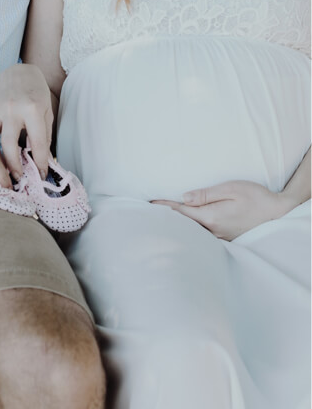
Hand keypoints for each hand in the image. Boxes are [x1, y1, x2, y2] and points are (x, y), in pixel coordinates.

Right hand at [0, 64, 52, 180]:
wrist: (19, 71)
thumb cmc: (37, 92)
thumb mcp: (46, 112)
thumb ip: (44, 136)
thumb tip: (42, 160)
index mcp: (33, 110)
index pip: (38, 144)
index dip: (41, 163)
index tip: (42, 176)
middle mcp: (14, 110)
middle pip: (12, 147)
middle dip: (16, 167)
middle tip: (20, 180)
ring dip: (0, 161)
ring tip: (5, 174)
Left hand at [151, 180, 293, 240]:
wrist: (279, 214)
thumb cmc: (256, 198)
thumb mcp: (231, 189)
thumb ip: (206, 194)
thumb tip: (184, 197)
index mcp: (211, 217)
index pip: (181, 212)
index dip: (163, 207)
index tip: (148, 205)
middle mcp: (212, 230)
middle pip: (183, 225)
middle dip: (165, 219)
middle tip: (147, 214)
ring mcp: (219, 237)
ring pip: (191, 232)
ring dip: (177, 225)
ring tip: (161, 220)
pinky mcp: (225, 238)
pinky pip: (202, 235)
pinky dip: (190, 230)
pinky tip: (184, 228)